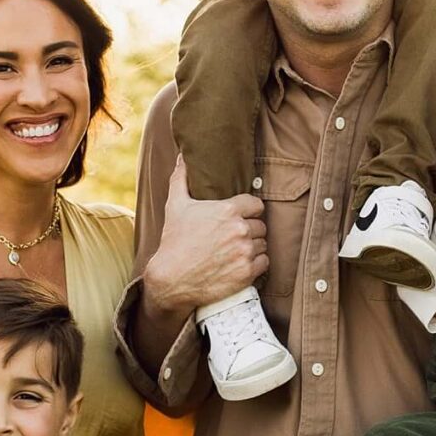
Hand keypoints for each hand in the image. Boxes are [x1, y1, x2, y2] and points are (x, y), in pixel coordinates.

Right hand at [142, 158, 267, 321]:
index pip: (256, 204)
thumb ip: (181, 178)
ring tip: (237, 250)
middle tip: (236, 236)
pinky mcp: (247, 272)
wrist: (171, 279)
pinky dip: (256, 264)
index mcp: (228, 210)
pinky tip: (242, 263)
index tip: (241, 216)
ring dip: (254, 246)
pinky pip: (264, 263)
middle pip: (261, 225)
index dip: (250, 210)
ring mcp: (245, 252)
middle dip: (250, 229)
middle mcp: (240, 230)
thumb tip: (182, 157)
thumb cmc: (174, 241)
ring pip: (263, 244)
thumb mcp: (176, 206)